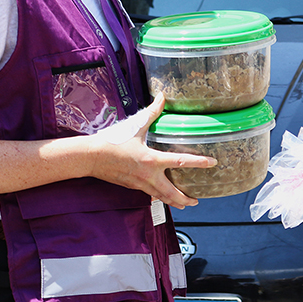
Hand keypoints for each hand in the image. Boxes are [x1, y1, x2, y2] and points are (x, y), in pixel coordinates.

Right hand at [87, 93, 213, 209]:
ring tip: (184, 204)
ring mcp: (139, 184)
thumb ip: (151, 112)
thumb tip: (162, 96)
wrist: (90, 158)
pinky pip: (149, 194)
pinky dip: (158, 197)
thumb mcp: (135, 126)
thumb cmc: (112, 141)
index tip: (212, 163)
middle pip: (172, 193)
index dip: (199, 162)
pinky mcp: (132, 186)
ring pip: (160, 197)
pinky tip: (161, 196)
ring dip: (173, 201)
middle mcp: (148, 176)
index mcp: (152, 160)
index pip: (181, 162)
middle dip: (185, 199)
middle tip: (196, 201)